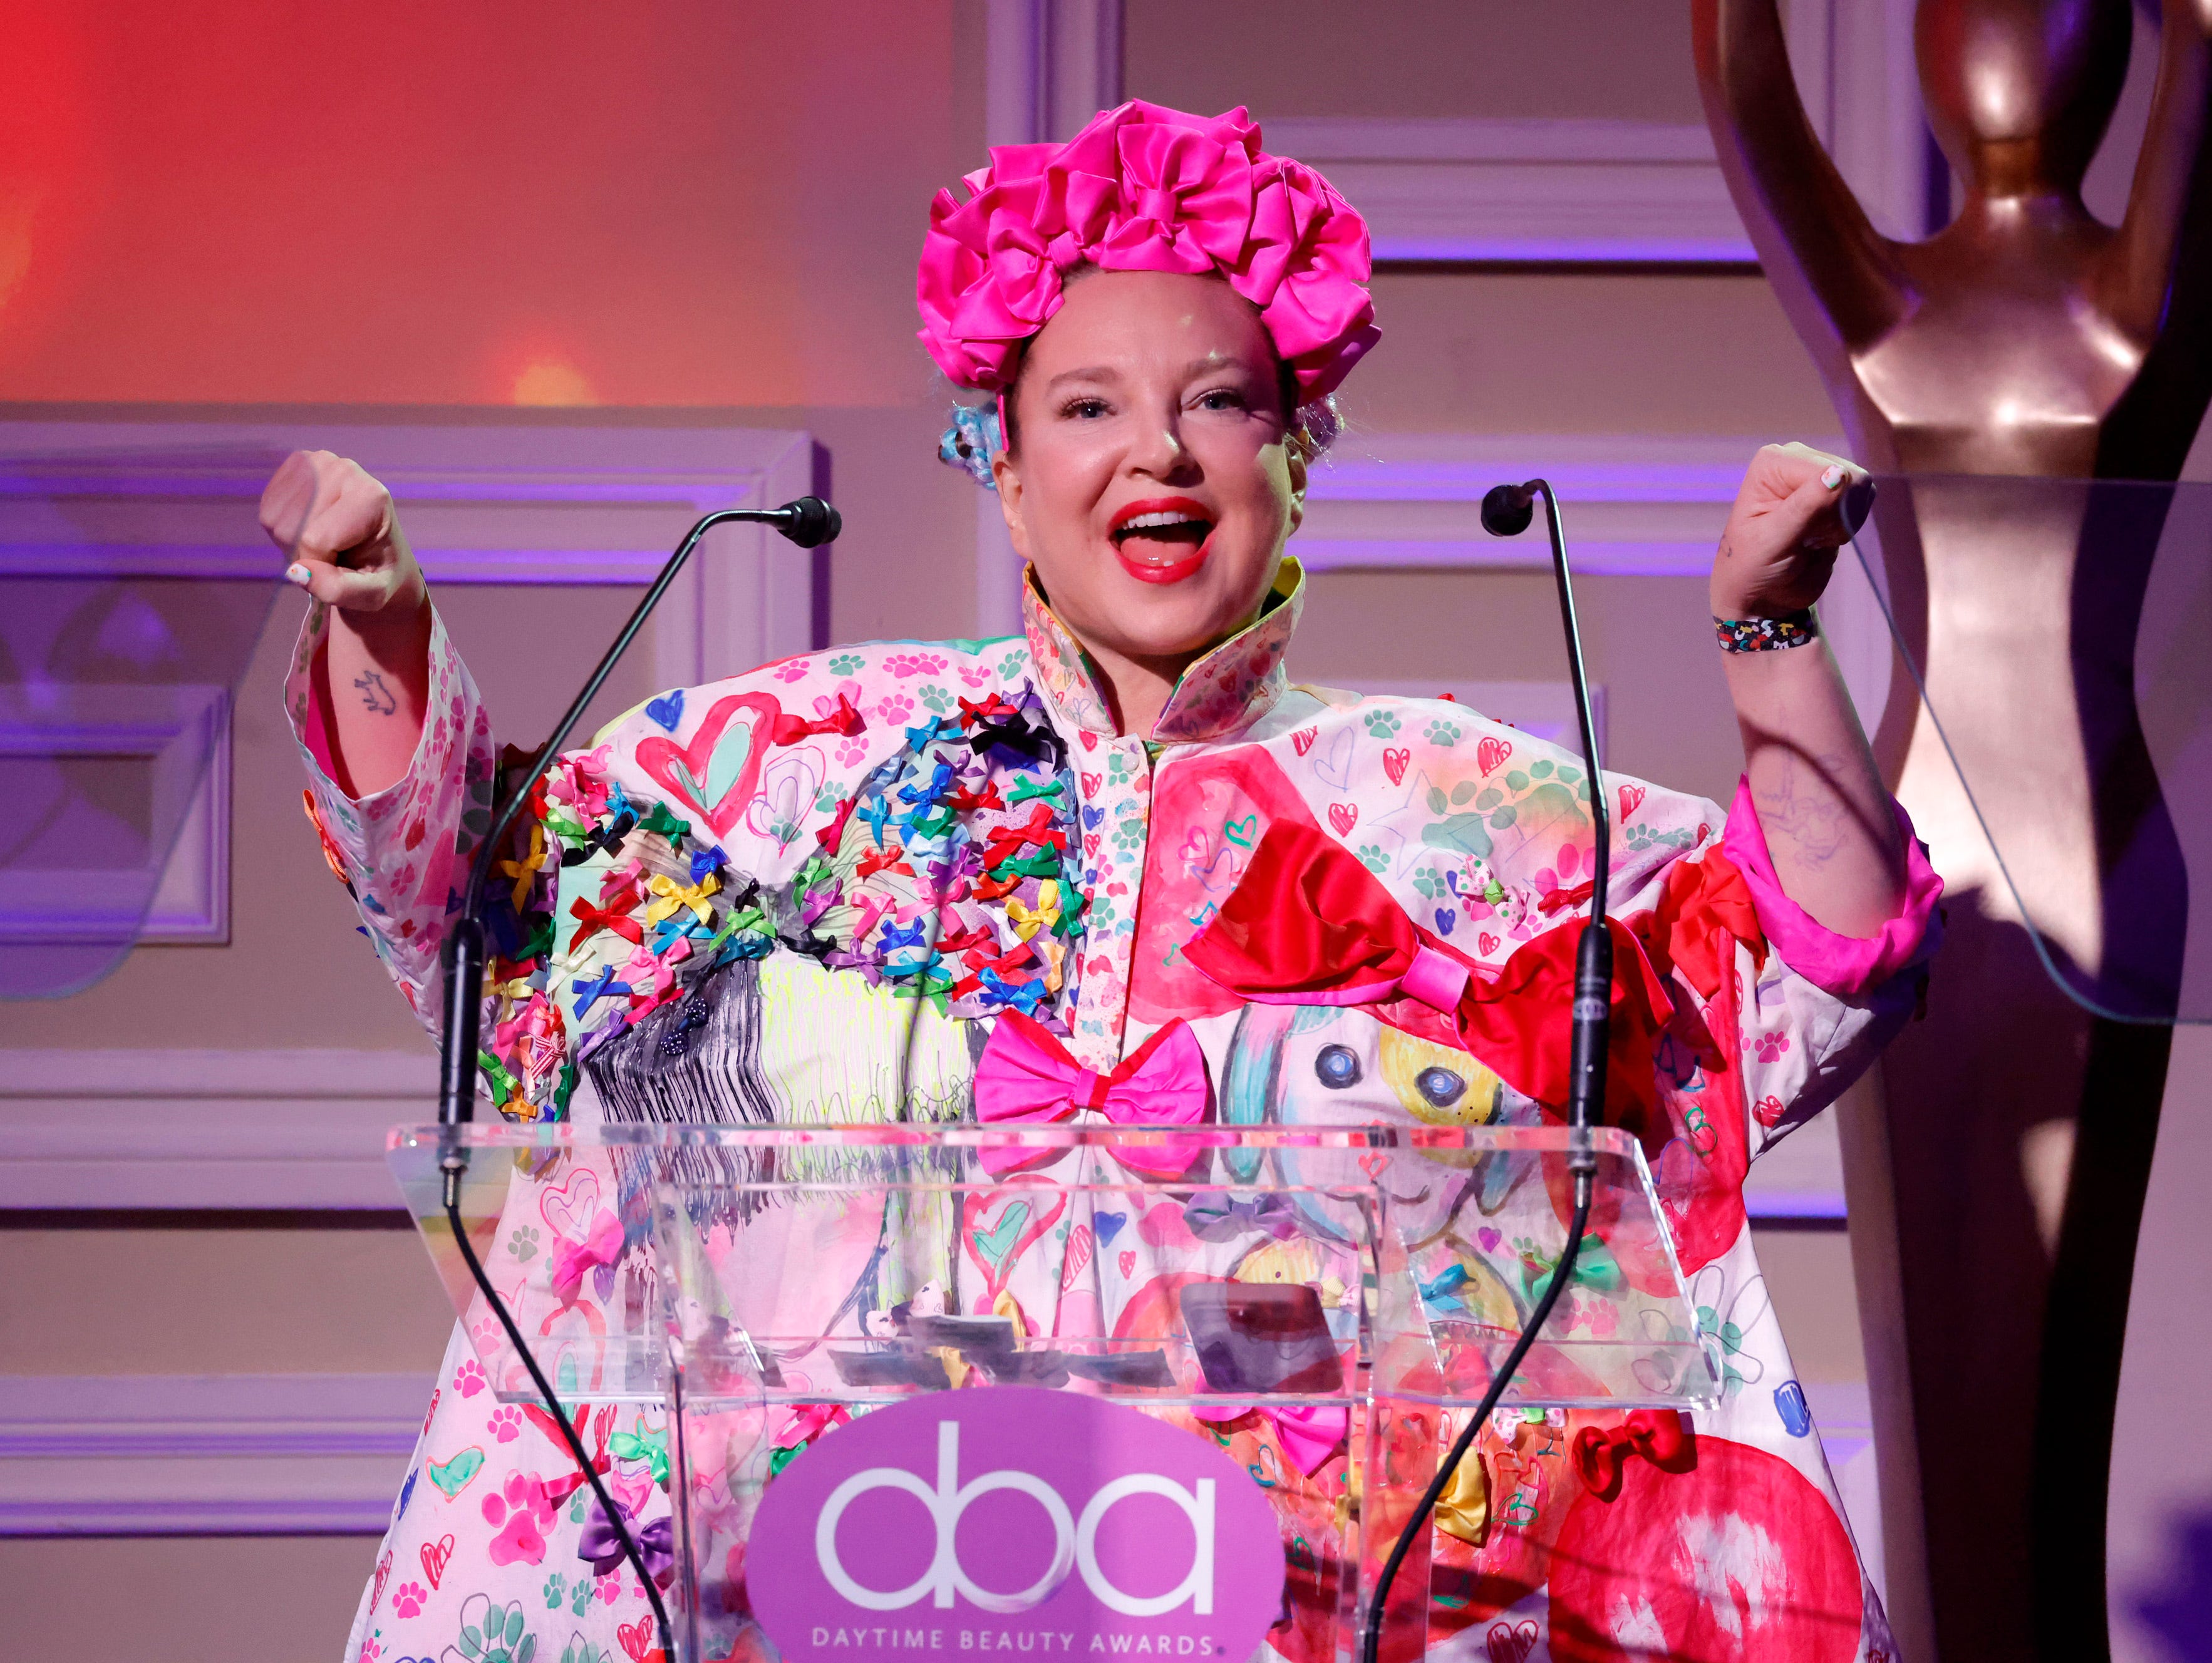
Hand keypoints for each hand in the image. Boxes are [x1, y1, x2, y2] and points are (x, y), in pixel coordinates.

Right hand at [260, 449, 425, 619]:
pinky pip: (269, 508)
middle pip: (292, 527)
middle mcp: (345, 469)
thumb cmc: (375, 574)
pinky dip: (281, 528)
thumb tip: (296, 572)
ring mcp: (319, 461)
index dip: (320, 565)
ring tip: (322, 543)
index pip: (316, 539)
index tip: (343, 567)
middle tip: (332, 556)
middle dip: (304, 554)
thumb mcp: (371, 595)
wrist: (377, 553)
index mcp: (371, 497)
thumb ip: (338, 590)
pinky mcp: (298, 464)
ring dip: (291, 542)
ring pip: (276, 519)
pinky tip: (307, 528)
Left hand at [1709, 441, 1869, 619]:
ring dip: (1842, 522)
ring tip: (1811, 538)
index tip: (1802, 534)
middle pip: (1848, 476)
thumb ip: (1805, 506)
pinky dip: (1848, 526)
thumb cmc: (1754, 566)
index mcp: (1773, 462)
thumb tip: (1838, 473)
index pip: (1825, 469)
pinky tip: (1822, 538)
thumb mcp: (1773, 540)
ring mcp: (1818, 475)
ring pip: (1860, 491)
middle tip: (1806, 538)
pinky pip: (1863, 504)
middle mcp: (1797, 460)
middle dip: (1835, 514)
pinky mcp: (1837, 494)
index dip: (1826, 506)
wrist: (1763, 593)